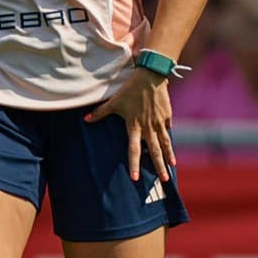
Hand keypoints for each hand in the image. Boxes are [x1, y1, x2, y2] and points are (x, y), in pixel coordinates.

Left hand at [84, 67, 175, 182]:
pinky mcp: (167, 116)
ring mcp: (159, 122)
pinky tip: (170, 146)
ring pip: (165, 143)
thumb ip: (100, 112)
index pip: (134, 150)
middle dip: (159, 167)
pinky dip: (168, 138)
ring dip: (168, 156)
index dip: (134, 165)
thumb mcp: (114, 101)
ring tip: (172, 167)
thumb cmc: (130, 89)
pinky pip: (168, 129)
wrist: (151, 76)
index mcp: (134, 126)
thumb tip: (85, 119)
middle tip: (164, 180)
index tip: (135, 178)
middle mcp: (148, 128)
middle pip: (155, 152)